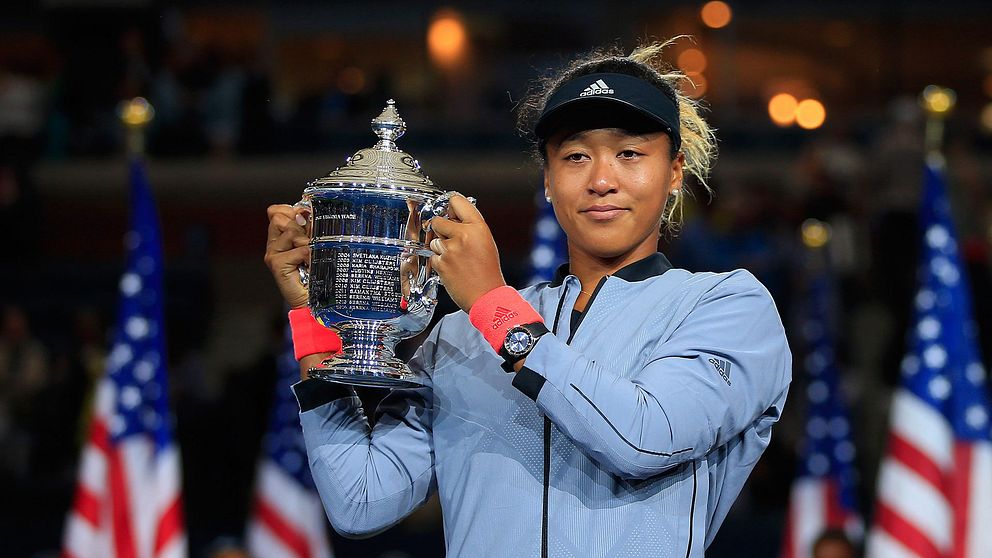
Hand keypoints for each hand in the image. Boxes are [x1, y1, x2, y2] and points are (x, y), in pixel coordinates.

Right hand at [264, 204, 310, 308]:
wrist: (312, 300)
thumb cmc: (315, 273)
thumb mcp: (313, 244)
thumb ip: (309, 228)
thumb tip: (308, 211)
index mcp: (281, 236)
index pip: (276, 211)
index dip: (292, 210)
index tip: (306, 219)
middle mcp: (274, 243)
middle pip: (279, 217)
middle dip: (300, 226)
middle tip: (310, 242)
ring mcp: (273, 253)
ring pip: (291, 231)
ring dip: (307, 242)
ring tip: (311, 256)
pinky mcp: (277, 264)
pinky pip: (299, 249)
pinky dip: (310, 256)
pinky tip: (311, 265)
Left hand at [428, 194, 506, 311]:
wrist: (487, 296)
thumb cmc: (488, 272)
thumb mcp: (485, 241)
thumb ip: (470, 227)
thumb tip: (453, 215)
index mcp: (478, 227)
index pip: (456, 201)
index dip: (449, 205)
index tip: (447, 208)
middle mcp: (463, 235)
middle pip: (438, 219)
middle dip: (441, 229)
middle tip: (451, 240)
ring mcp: (450, 249)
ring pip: (434, 239)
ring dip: (440, 247)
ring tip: (456, 258)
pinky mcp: (441, 263)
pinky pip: (433, 255)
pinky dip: (439, 261)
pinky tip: (452, 268)